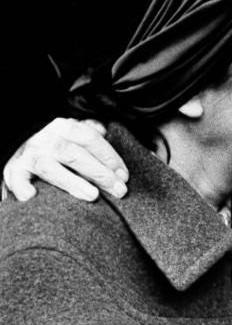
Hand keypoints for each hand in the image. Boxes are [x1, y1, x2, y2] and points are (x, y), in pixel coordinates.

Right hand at [2, 118, 128, 200]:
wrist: (18, 144)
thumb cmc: (53, 143)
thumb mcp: (71, 132)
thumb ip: (88, 132)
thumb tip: (105, 130)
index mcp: (63, 127)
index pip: (90, 139)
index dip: (109, 157)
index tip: (124, 176)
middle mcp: (46, 140)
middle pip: (74, 154)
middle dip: (99, 173)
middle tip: (118, 190)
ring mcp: (30, 156)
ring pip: (51, 168)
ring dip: (72, 182)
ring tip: (92, 195)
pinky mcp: (14, 171)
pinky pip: (17, 179)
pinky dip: (23, 188)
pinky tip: (33, 197)